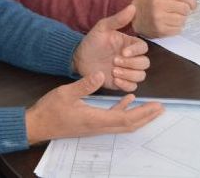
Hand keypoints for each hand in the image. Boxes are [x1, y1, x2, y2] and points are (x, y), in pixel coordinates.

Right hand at [25, 71, 163, 143]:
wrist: (37, 125)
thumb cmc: (50, 110)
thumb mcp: (65, 93)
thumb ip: (84, 85)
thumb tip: (99, 74)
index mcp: (95, 119)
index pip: (125, 119)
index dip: (142, 113)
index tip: (156, 106)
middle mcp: (98, 125)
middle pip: (128, 124)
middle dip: (146, 117)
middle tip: (161, 108)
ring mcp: (95, 125)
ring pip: (122, 123)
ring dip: (138, 115)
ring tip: (152, 105)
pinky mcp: (91, 122)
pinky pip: (112, 118)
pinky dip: (123, 109)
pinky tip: (128, 98)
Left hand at [73, 5, 150, 91]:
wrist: (79, 58)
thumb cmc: (92, 41)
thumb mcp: (103, 28)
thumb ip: (118, 19)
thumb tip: (133, 7)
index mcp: (129, 44)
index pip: (143, 48)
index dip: (136, 51)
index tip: (123, 51)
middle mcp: (131, 58)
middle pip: (145, 63)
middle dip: (131, 64)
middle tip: (115, 61)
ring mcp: (127, 71)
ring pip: (141, 76)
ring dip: (129, 74)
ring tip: (113, 71)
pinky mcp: (121, 83)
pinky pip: (132, 87)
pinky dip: (126, 84)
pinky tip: (114, 80)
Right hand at [130, 0, 197, 37]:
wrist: (134, 16)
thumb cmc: (149, 1)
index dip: (192, 0)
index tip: (192, 4)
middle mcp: (159, 4)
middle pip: (185, 8)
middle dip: (187, 10)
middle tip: (182, 10)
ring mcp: (159, 18)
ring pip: (183, 20)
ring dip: (182, 19)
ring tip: (175, 16)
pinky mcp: (160, 30)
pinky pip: (178, 29)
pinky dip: (177, 27)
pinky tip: (171, 23)